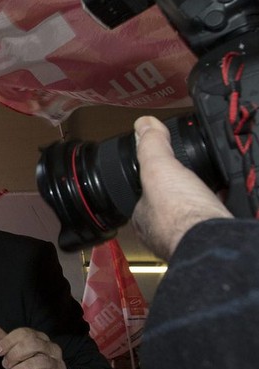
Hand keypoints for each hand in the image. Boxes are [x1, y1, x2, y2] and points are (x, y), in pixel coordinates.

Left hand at [0, 325, 69, 368]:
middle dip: (15, 354)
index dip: (9, 340)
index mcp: (41, 339)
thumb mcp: (17, 354)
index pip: (25, 333)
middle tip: (5, 365)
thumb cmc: (33, 368)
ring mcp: (58, 365)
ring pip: (42, 362)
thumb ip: (5, 342)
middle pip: (34, 344)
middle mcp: (52, 349)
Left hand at [131, 116, 231, 259]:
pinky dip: (218, 212)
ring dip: (200, 203)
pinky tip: (225, 203)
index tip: (167, 170)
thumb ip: (152, 147)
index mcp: (144, 217)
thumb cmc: (180, 213)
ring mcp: (185, 239)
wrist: (214, 242)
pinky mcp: (209, 241)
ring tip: (210, 189)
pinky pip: (212, 222)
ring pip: (191, 216)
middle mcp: (161, 233)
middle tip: (192, 179)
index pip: (144, 194)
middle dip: (181, 193)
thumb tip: (144, 124)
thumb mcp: (160, 168)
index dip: (154, 181)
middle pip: (169, 206)